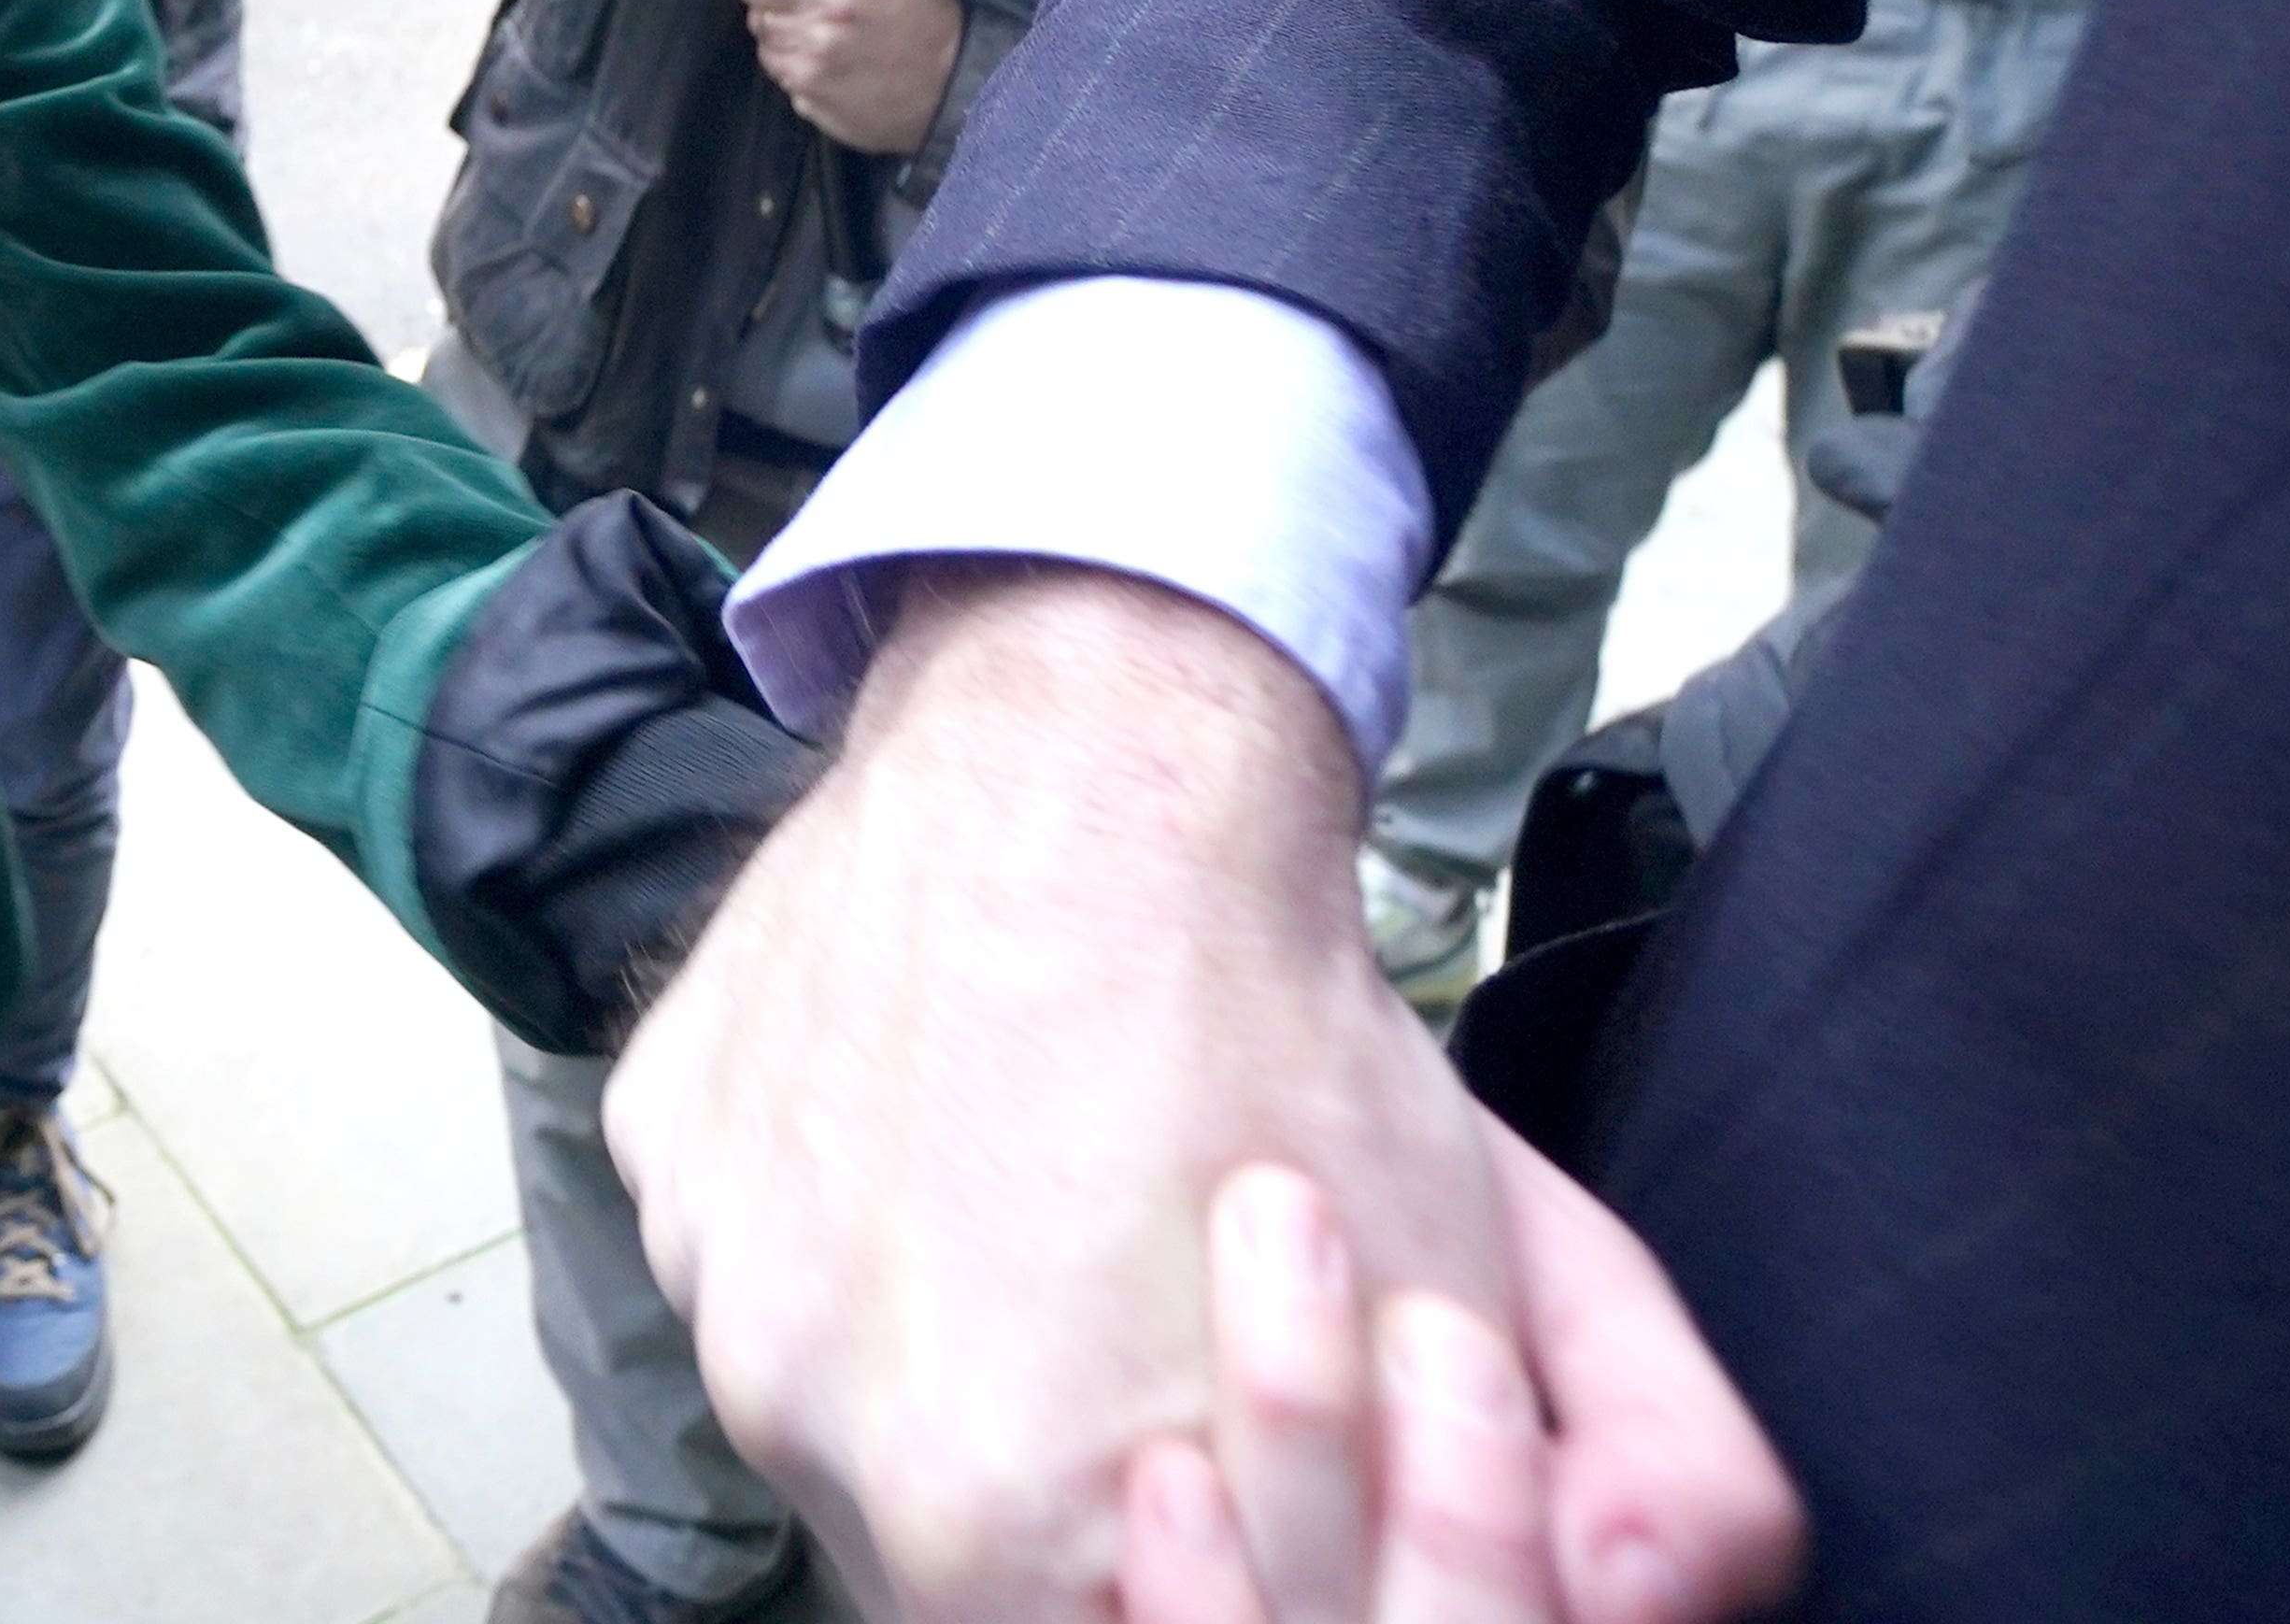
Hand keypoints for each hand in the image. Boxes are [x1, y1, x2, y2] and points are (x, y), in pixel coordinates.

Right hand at [607, 564, 1799, 1622]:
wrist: (1097, 751)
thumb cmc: (1286, 1041)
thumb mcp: (1496, 1303)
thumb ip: (1605, 1507)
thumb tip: (1629, 1600)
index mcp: (986, 1522)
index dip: (1162, 1566)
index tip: (1195, 1455)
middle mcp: (803, 1418)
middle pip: (921, 1528)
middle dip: (1035, 1456)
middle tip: (1123, 1322)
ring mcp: (706, 1268)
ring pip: (824, 1381)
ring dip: (922, 1336)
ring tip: (1032, 1197)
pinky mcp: (659, 1141)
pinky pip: (744, 1234)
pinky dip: (830, 1202)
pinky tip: (943, 1105)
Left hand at [736, 0, 965, 156]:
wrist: (954, 79)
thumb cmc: (927, 11)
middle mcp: (823, 17)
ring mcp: (813, 60)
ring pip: (760, 29)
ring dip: (777, 20)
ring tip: (810, 19)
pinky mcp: (811, 95)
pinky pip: (776, 67)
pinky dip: (789, 57)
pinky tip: (819, 52)